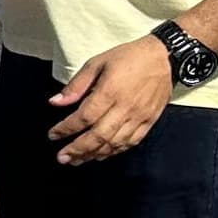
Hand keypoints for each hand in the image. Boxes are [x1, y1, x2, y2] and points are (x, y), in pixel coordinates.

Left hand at [50, 38, 174, 163]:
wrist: (164, 57)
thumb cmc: (128, 57)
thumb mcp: (97, 63)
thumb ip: (76, 85)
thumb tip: (55, 102)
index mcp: (110, 92)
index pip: (84, 118)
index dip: (66, 129)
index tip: (53, 135)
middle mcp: (125, 108)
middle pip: (98, 136)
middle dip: (77, 149)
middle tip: (62, 158)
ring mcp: (139, 117)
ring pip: (114, 142)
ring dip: (94, 154)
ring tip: (77, 160)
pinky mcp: (150, 121)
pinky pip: (131, 141)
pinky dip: (115, 151)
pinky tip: (101, 155)